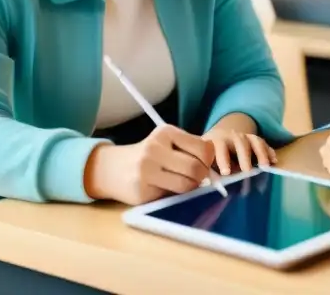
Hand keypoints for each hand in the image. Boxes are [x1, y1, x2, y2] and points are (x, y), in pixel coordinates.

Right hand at [83, 124, 214, 205]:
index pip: (203, 148)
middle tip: (196, 178)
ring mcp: (147, 171)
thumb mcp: (166, 143)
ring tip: (183, 183)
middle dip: (202, 177)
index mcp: (165, 132)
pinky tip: (166, 188)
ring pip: (186, 185)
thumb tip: (215, 164)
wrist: (113, 168)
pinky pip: (172, 196)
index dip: (209, 160)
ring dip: (190, 187)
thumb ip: (189, 149)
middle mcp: (155, 149)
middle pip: (195, 168)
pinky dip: (175, 194)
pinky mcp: (143, 191)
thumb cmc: (149, 155)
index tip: (204, 164)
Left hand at [203, 128, 275, 175]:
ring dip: (260, 153)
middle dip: (244, 155)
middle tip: (247, 170)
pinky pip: (263, 143)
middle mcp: (230, 136)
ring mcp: (243, 137)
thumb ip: (206, 172)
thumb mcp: (204, 162)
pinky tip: (274, 161)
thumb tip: (206, 186)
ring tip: (265, 167)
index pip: (219, 146)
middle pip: (239, 141)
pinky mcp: (254, 140)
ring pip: (253, 140)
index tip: (226, 172)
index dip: (223, 158)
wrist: (216, 139)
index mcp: (215, 141)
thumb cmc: (208, 157)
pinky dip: (269, 151)